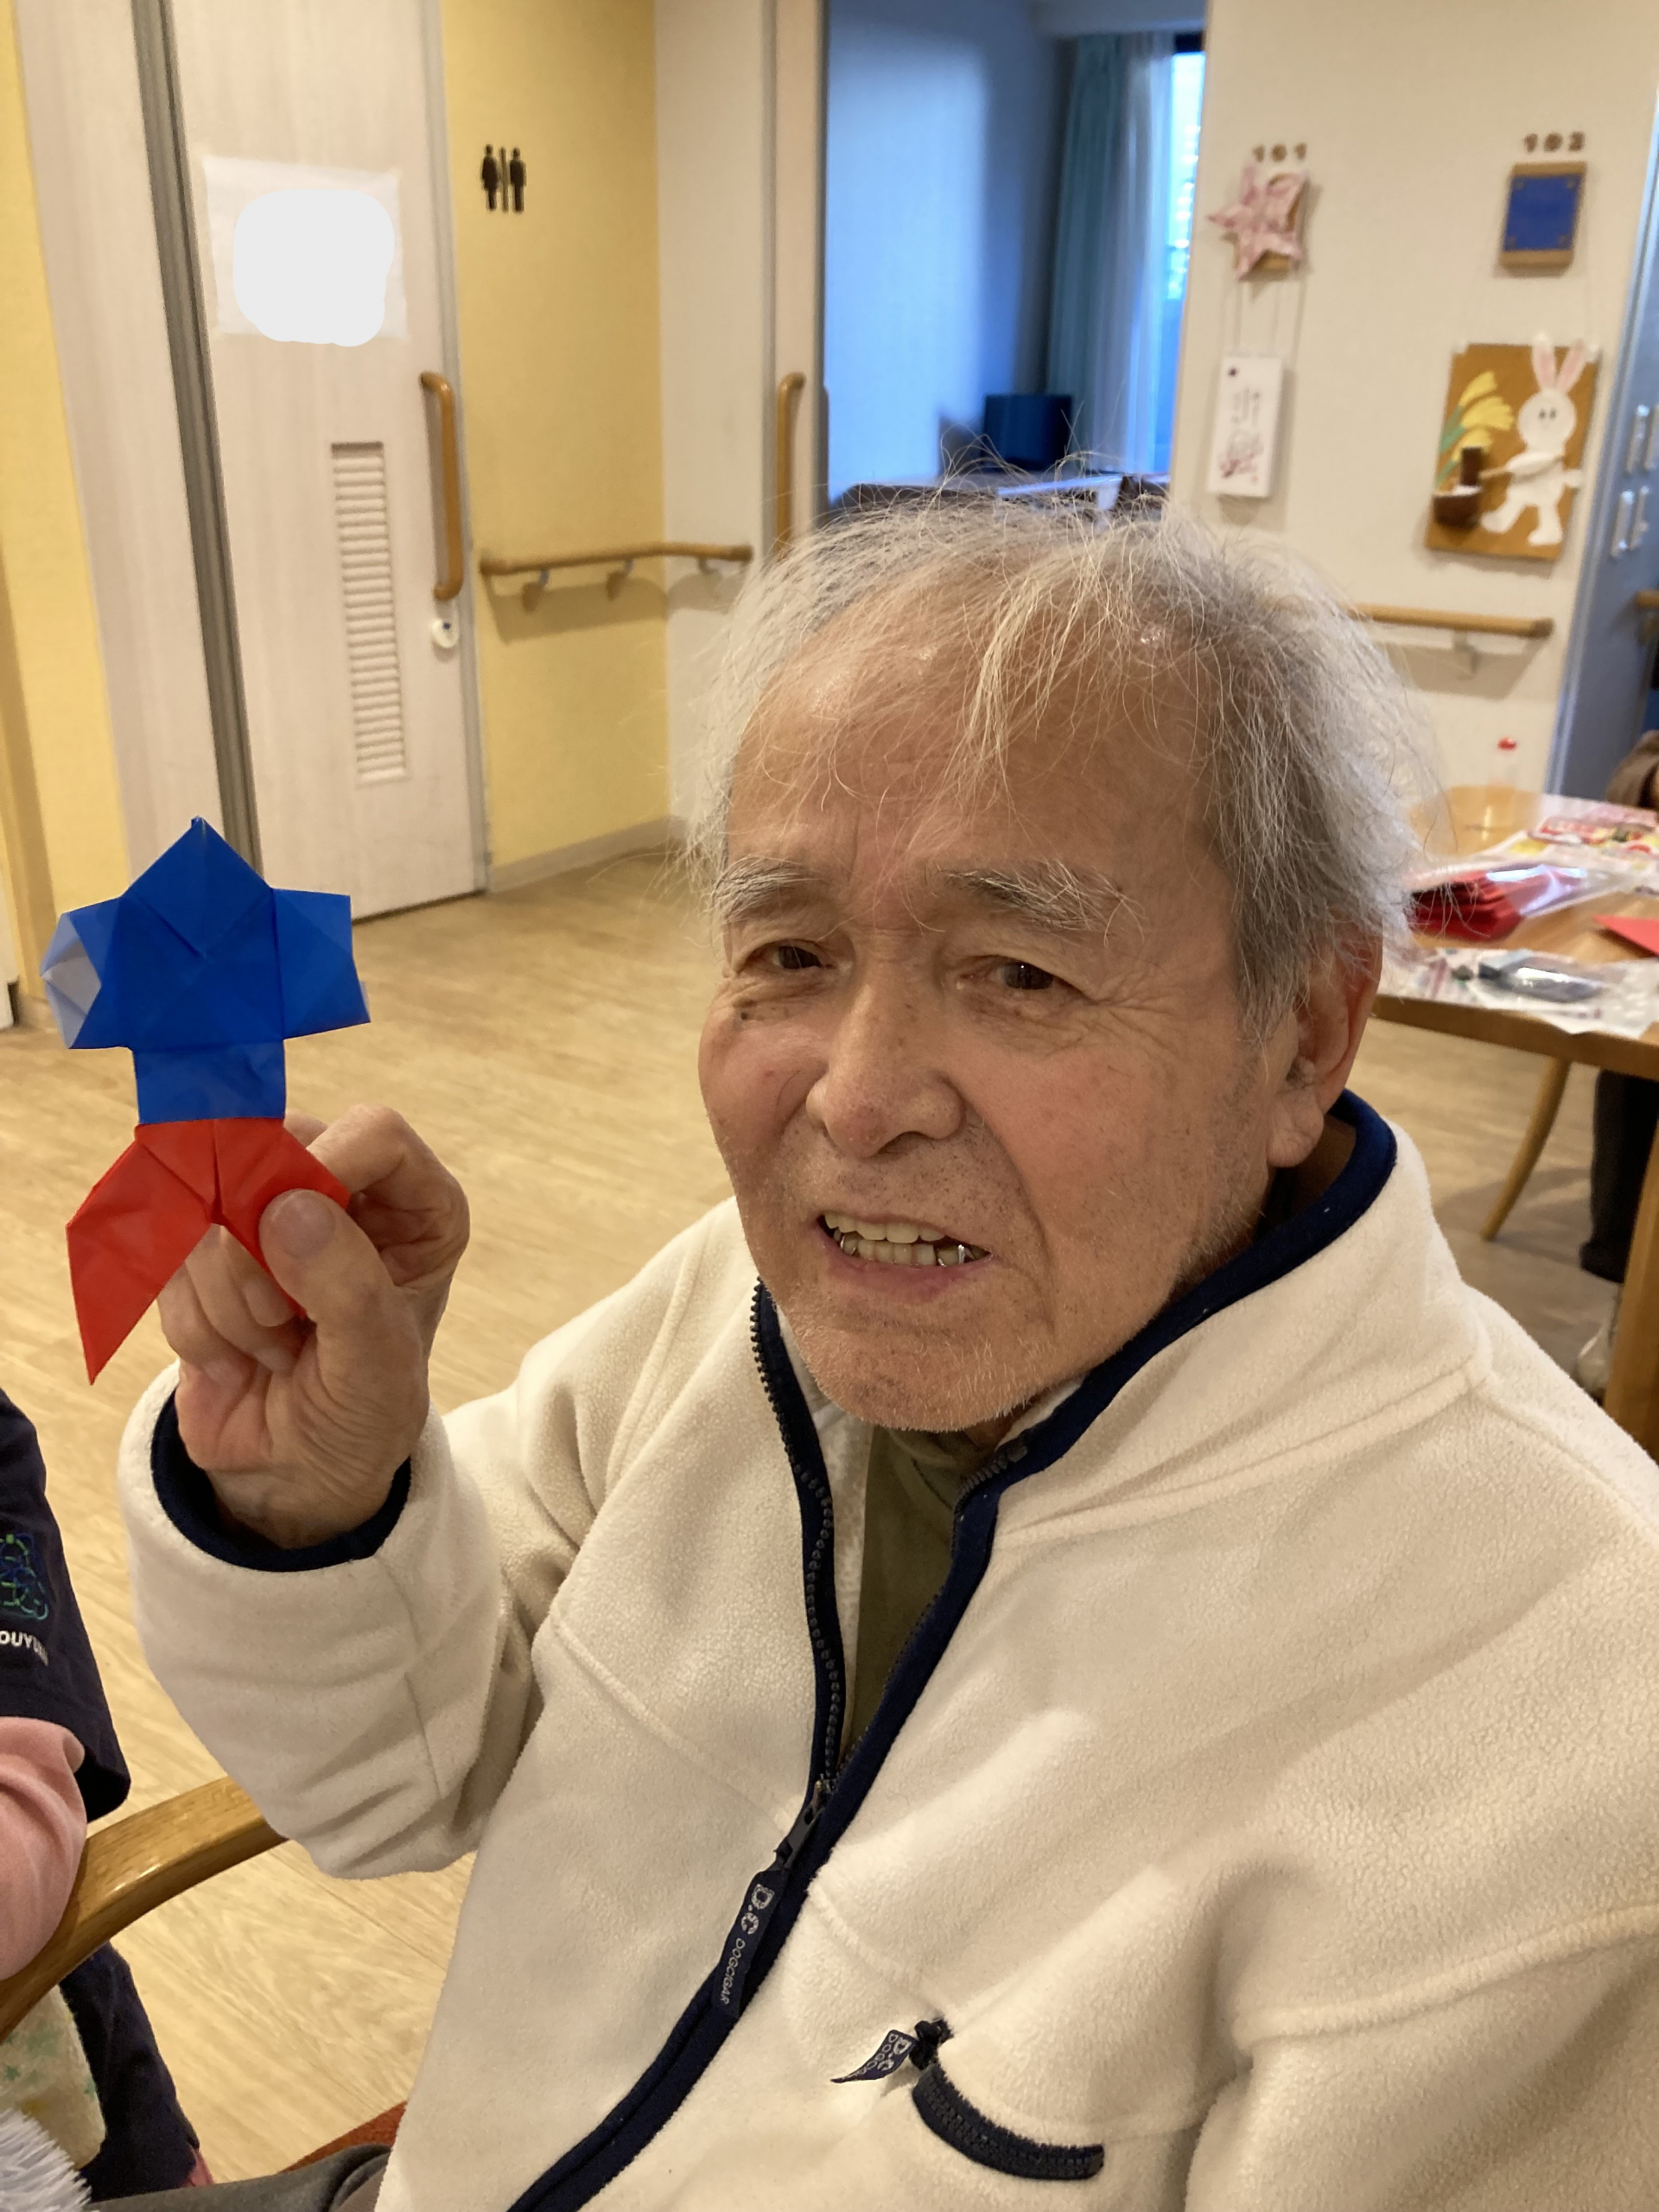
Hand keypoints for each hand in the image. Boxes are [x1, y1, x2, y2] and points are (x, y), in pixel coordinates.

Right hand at [159, 1107, 469, 1547]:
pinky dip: (196, 1324)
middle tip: (285, 1317)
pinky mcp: (201, 1253)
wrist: (296, 1473)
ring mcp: (265, 1216)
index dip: (326, 1168)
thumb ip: (348, 1286)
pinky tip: (236, 1358)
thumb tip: (289, 1205)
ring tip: (276, 1350)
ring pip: (210, 1208)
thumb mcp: (379, 1367)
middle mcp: (344, 1193)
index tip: (292, 1232)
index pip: (372, 1133)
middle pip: (272, 1147)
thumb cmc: (363, 1414)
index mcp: (415, 1205)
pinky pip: (169, 1260)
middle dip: (259, 1247)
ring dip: (232, 1303)